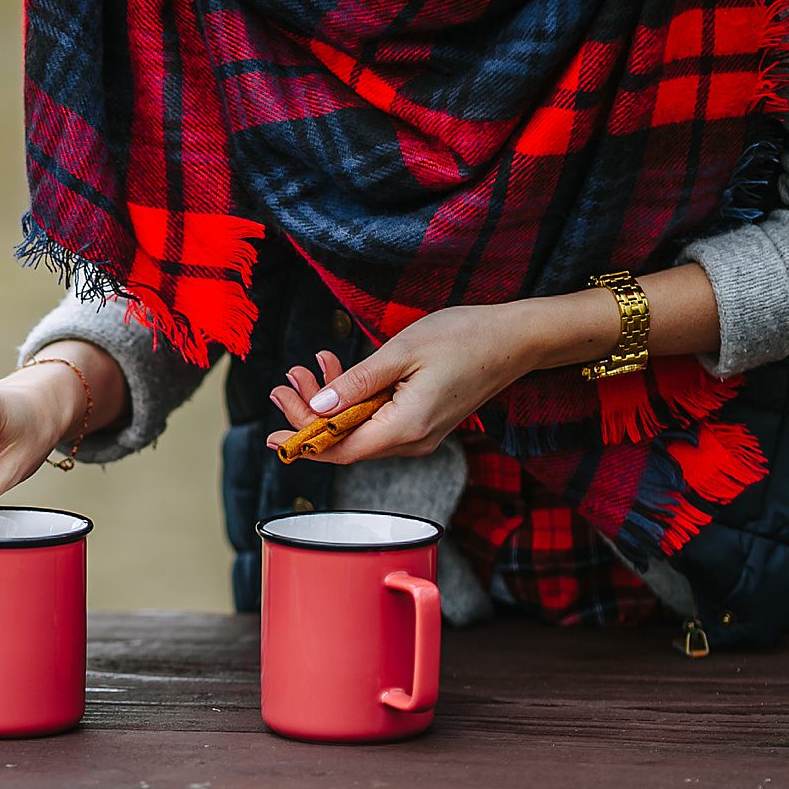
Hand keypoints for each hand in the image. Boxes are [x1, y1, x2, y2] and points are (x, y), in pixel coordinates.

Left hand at [264, 304, 543, 462]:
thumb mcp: (401, 353)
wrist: (516, 339)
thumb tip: (316, 409)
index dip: (303, 444)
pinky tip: (338, 369)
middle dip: (308, 414)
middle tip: (286, 380)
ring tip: (309, 366)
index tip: (271, 431)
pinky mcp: (422, 422)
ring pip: (358, 429)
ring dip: (329, 402)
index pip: (341, 451)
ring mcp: (419, 435)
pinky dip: (352, 399)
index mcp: (406, 429)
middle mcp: (412, 442)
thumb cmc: (464, 338)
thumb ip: (356, 384)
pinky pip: (376, 420)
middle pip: (345, 442)